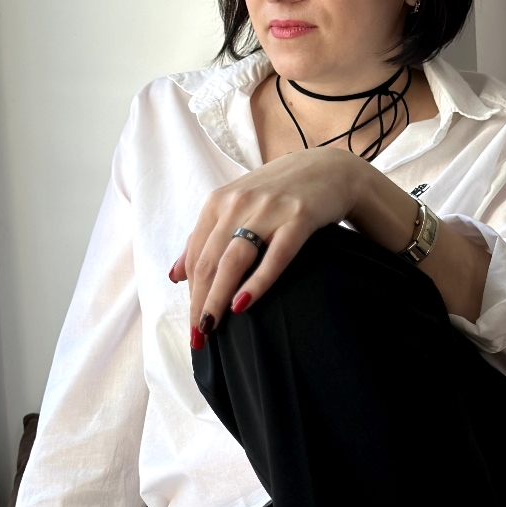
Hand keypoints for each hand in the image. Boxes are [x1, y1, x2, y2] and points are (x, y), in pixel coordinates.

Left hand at [171, 148, 385, 340]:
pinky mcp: (300, 218)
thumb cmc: (279, 193)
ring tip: (212, 327)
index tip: (192, 323)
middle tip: (199, 337)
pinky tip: (243, 304)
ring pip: (234, 260)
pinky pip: (275, 256)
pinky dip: (256, 282)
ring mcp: (269, 210)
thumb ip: (205, 237)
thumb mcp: (237, 207)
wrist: (330, 169)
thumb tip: (175, 276)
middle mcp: (239, 203)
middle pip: (210, 261)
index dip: (191, 292)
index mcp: (219, 202)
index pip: (196, 255)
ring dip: (218, 297)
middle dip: (200, 302)